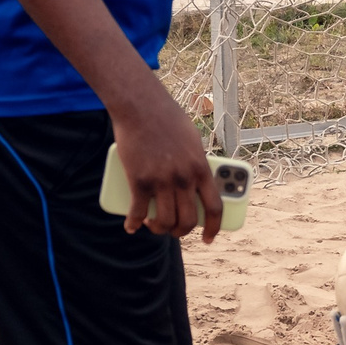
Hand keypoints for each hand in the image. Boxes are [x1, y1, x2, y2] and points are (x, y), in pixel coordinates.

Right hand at [109, 78, 221, 242]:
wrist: (141, 106)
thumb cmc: (167, 119)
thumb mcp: (192, 142)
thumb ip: (196, 164)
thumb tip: (194, 182)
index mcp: (201, 169)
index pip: (214, 207)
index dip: (213, 227)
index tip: (208, 238)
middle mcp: (184, 178)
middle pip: (187, 220)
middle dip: (180, 232)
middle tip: (173, 231)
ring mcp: (161, 181)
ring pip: (164, 221)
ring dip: (158, 230)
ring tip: (152, 226)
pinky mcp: (139, 180)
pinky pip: (137, 212)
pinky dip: (133, 223)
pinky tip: (130, 226)